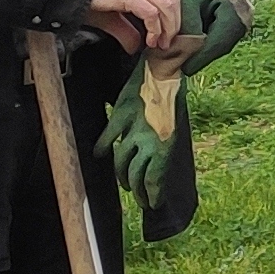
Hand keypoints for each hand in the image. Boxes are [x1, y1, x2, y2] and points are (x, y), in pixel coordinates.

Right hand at [88, 0, 181, 53]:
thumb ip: (126, 29)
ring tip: (160, 43)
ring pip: (167, 4)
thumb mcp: (111, 15)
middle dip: (175, 22)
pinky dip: (155, 29)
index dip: (175, 11)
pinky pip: (152, 12)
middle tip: (167, 41)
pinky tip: (149, 40)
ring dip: (168, 27)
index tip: (168, 31)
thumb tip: (136, 46)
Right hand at [96, 74, 173, 206]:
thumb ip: (164, 146)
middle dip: (137, 191)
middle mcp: (148, 142)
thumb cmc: (174, 97)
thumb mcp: (176, 127)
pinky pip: (108, 138)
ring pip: (121, 162)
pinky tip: (98, 154)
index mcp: (165, 146)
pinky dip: (102, 148)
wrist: (165, 70)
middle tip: (138, 197)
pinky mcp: (121, 116)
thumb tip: (157, 163)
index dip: (151, 195)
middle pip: (136, 176)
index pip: (154, 180)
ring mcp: (133, 130)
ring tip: (124, 183)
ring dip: (121, 176)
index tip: (151, 204)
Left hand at [167, 0, 250, 74]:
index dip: (202, 57)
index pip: (220, 39)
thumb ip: (187, 26)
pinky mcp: (233, 24)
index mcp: (235, 6)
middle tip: (181, 67)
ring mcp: (241, 20)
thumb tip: (182, 54)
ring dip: (202, 52)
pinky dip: (204, 46)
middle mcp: (244, 15)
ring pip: (220, 45)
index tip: (186, 68)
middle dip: (201, 56)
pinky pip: (219, 40)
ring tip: (182, 59)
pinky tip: (189, 49)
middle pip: (222, 45)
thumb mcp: (186, 1)